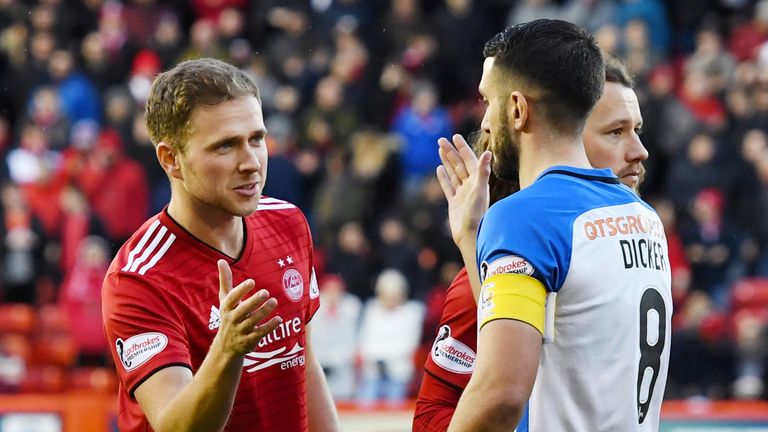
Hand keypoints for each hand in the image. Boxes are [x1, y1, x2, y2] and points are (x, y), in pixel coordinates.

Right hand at [214, 260, 281, 358]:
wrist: (226, 347)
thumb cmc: (228, 316)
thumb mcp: (225, 299)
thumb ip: (225, 280)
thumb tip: (221, 260)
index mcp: (227, 307)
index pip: (232, 298)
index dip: (241, 290)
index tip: (252, 282)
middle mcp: (232, 319)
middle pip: (243, 310)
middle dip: (254, 301)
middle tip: (266, 292)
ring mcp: (240, 331)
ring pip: (252, 321)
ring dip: (264, 311)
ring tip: (274, 301)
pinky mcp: (249, 341)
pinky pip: (260, 333)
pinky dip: (269, 327)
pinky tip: (279, 319)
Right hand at [436, 134, 491, 250]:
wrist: (470, 235)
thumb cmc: (477, 214)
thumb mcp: (480, 190)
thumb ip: (483, 171)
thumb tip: (488, 153)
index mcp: (477, 181)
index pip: (469, 160)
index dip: (462, 148)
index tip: (455, 136)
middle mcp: (470, 186)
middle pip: (459, 164)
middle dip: (450, 152)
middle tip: (440, 139)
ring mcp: (462, 194)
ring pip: (453, 173)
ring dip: (447, 161)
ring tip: (439, 149)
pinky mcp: (454, 203)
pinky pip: (448, 187)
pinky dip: (444, 177)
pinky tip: (439, 169)